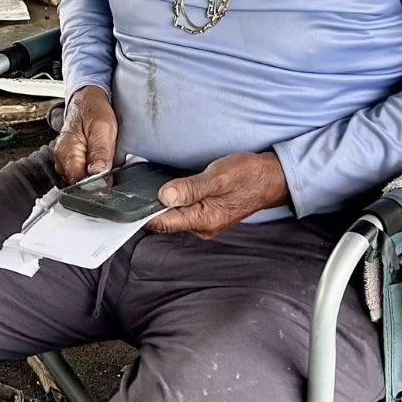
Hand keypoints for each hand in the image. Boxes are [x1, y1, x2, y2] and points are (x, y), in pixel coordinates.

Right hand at [53, 85, 116, 184]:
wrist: (87, 98)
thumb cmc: (93, 109)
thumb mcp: (103, 128)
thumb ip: (100, 152)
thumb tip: (99, 174)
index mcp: (66, 153)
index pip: (78, 183)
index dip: (95, 184)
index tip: (109, 180)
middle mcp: (62, 160)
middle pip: (80, 184)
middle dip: (96, 180)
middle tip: (110, 167)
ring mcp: (66, 161)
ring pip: (82, 179)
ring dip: (96, 175)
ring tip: (106, 160)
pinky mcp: (73, 160)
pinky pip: (83, 172)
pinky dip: (93, 170)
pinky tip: (101, 160)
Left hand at [147, 151, 290, 239]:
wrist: (271, 178)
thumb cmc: (248, 175)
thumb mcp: (219, 177)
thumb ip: (190, 188)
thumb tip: (163, 196)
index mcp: (203, 220)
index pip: (163, 223)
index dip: (143, 212)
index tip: (129, 199)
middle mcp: (202, 226)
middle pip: (166, 219)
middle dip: (152, 204)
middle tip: (140, 183)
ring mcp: (205, 221)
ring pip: (174, 214)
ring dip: (164, 200)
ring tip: (154, 181)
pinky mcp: (207, 213)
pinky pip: (184, 209)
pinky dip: (175, 198)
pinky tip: (173, 186)